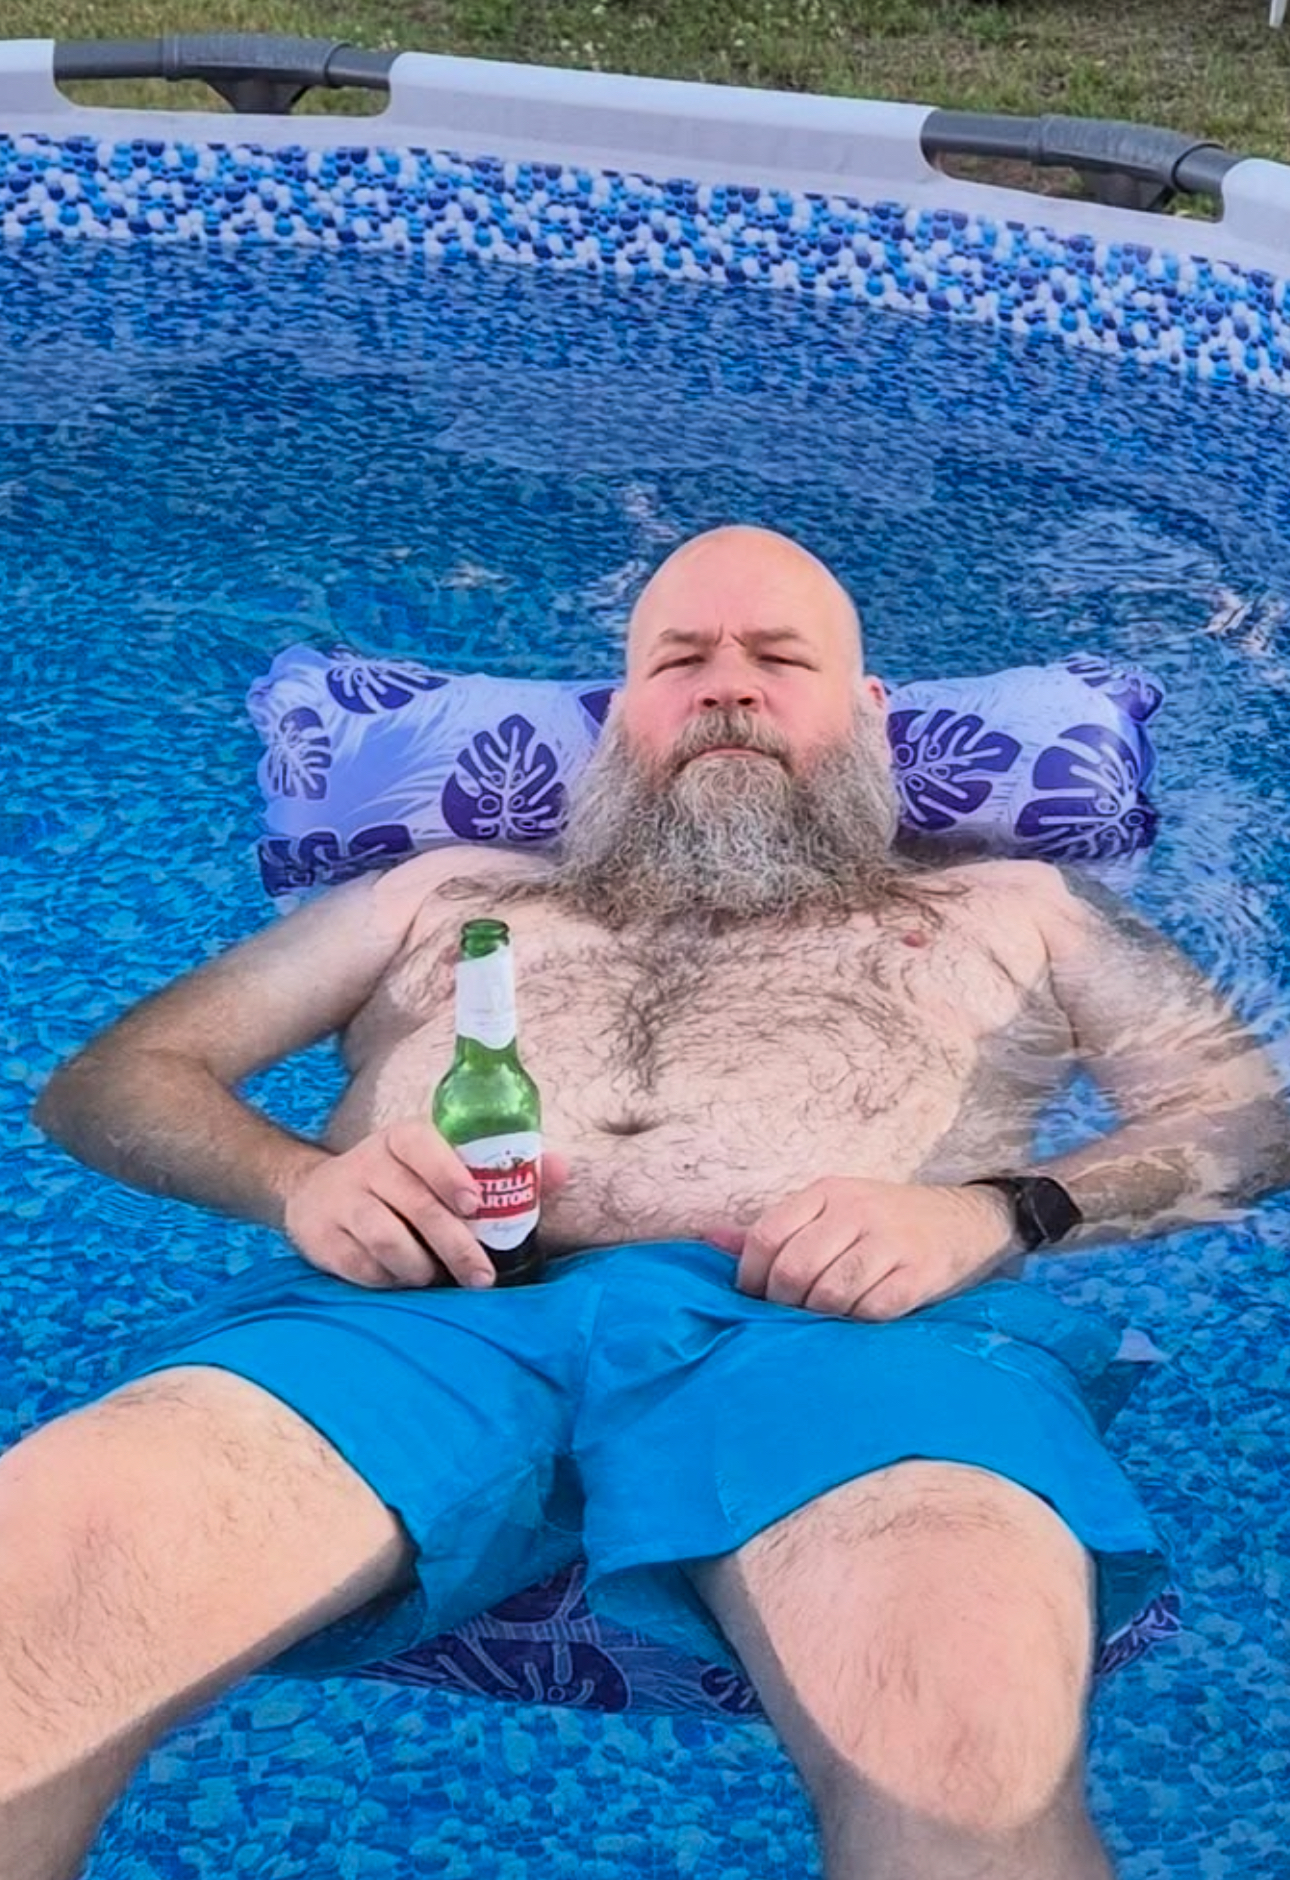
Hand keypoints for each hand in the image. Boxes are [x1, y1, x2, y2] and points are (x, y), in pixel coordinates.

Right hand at [282, 1120, 569, 1290]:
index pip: (422, 1146)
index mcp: (403, 1139)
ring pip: (387, 1241)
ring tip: (435, 1278)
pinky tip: (402, 1279)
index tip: (475, 1204)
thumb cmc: (403, 1182)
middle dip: (456, 1246)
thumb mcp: (442, 1164)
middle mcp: (369, 1163)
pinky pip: (363, 1267)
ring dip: (420, 1268)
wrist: (316, 1193)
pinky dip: (389, 1280)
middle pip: (416, 1205)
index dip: (449, 1174)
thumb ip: (503, 1169)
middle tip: (483, 1278)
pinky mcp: (322, 1236)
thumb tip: (563, 1167)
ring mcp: (341, 1199)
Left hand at [706, 1177, 1013, 1320]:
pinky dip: (856, 1323)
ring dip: (819, 1317)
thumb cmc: (886, 1220)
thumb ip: (776, 1227)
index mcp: (827, 1191)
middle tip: (791, 1316)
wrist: (967, 1219)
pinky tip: (858, 1321)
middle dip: (782, 1304)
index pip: (766, 1235)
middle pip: (792, 1270)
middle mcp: (856, 1210)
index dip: (749, 1277)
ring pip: (828, 1294)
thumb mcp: (832, 1209)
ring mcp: (890, 1240)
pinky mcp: (919, 1274)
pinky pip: (871, 1311)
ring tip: (824, 1319)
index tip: (754, 1299)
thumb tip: (709, 1238)